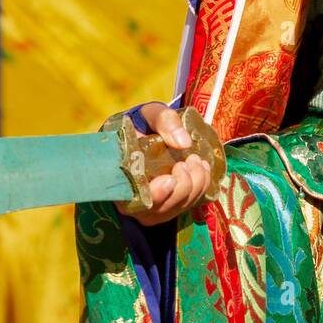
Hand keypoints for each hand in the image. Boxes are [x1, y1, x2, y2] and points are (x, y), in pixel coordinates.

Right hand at [115, 102, 212, 226]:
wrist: (148, 133)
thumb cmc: (144, 124)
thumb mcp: (150, 114)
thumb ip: (164, 120)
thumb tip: (184, 142)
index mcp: (120, 177)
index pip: (133, 201)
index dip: (155, 195)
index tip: (170, 179)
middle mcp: (133, 199)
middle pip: (161, 207)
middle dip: (182, 185)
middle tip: (190, 160)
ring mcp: (151, 206)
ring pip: (177, 207)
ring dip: (194, 185)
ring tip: (196, 160)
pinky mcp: (167, 206)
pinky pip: (188, 205)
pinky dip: (200, 188)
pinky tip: (202, 168)